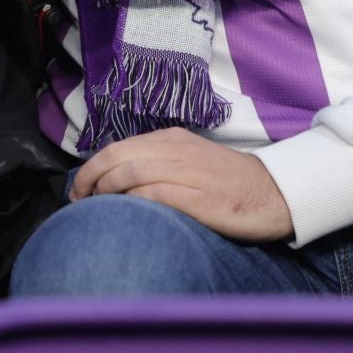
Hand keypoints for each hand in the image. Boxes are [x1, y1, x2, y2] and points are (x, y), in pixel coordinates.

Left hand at [70, 126, 293, 241]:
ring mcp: (189, 172)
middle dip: (90, 177)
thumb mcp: (190, 160)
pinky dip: (132, 201)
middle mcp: (177, 150)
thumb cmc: (228, 182)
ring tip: (93, 208)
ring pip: (131, 172)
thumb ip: (158, 163)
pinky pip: (155, 193)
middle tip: (78, 199)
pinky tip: (123, 213)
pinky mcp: (200, 198)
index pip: (119, 147)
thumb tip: (118, 180)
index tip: (79, 188)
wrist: (274, 193)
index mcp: (172, 139)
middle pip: (118, 156)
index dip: (92, 167)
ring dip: (105, 190)